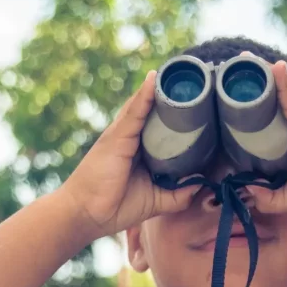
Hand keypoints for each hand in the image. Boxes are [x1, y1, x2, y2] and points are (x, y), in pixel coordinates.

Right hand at [60, 71, 201, 236]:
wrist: (85, 214)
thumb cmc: (114, 206)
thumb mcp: (155, 201)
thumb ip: (178, 195)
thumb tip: (200, 184)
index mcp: (141, 150)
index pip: (162, 126)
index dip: (177, 114)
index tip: (201, 101)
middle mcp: (132, 137)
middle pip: (155, 111)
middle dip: (172, 97)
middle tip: (197, 81)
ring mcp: (123, 134)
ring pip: (145, 105)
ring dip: (161, 89)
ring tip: (181, 72)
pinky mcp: (117, 136)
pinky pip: (134, 111)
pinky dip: (145, 94)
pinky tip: (156, 78)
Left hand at [245, 60, 286, 224]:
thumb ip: (271, 195)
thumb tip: (249, 192)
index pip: (283, 107)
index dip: (267, 92)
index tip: (244, 81)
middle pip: (285, 92)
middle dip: (263, 76)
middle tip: (240, 59)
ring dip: (269, 73)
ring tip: (246, 58)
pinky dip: (285, 85)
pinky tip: (273, 68)